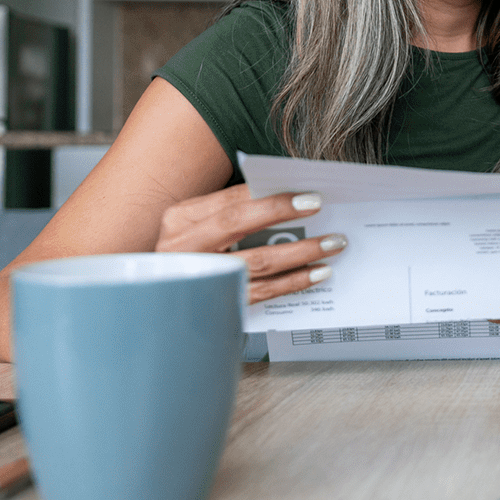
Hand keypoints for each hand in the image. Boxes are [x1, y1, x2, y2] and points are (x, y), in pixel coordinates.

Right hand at [155, 184, 347, 303]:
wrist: (167, 297)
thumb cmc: (194, 251)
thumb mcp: (202, 226)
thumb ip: (235, 210)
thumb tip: (290, 197)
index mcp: (181, 220)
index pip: (231, 200)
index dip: (271, 197)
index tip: (308, 195)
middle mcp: (184, 247)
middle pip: (238, 224)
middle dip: (283, 215)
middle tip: (319, 208)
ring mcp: (201, 277)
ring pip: (256, 261)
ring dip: (300, 251)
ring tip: (331, 244)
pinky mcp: (217, 303)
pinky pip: (262, 292)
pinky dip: (294, 281)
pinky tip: (317, 273)